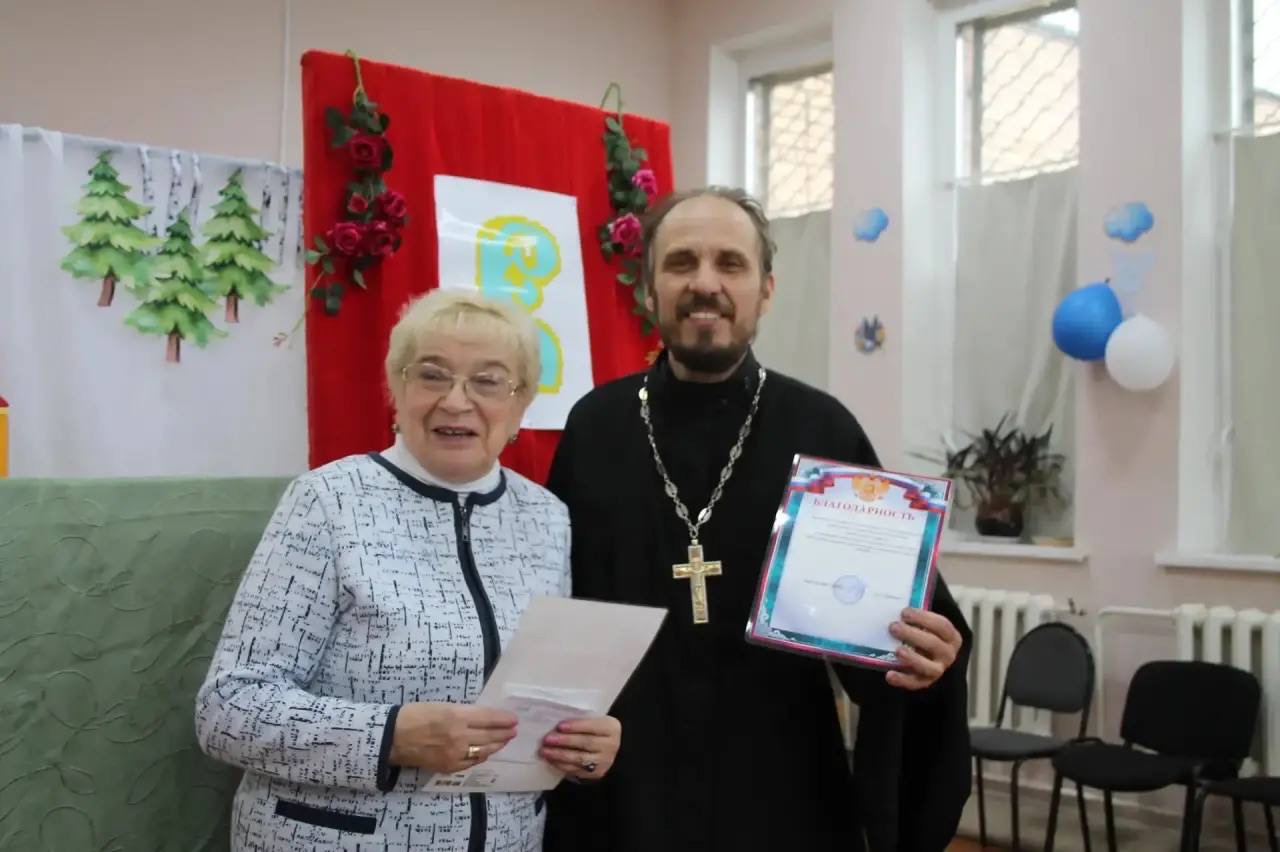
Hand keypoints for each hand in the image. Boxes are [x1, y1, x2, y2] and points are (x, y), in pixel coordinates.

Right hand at [389, 702, 517, 773]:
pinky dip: (482, 756)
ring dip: (497, 745)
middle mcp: (459, 736)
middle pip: (490, 735)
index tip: (513, 719)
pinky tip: (487, 752)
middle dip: (504, 733)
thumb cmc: (414, 715)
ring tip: (504, 740)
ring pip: (484, 750)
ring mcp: (455, 753)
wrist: (393, 737)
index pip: (488, 718)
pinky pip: (471, 762)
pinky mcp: (449, 766)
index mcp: (456, 716)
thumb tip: (482, 717)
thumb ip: (462, 712)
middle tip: (513, 730)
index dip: (503, 719)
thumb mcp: (441, 705)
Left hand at [540, 715, 620, 780]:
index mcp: (611, 728)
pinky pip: (576, 770)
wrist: (607, 748)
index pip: (593, 726)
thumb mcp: (595, 721)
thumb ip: (581, 720)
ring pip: (580, 758)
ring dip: (560, 755)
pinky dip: (562, 765)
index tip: (560, 726)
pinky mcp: (596, 773)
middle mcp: (611, 745)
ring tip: (545, 751)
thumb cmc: (595, 730)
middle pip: (586, 743)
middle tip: (548, 739)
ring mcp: (604, 761)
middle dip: (565, 741)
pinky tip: (551, 760)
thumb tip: (556, 722)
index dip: (576, 726)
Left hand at [885, 608, 961, 690]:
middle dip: (913, 635)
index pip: (942, 626)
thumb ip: (915, 616)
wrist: (926, 655)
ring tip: (898, 650)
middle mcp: (948, 654)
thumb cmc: (923, 633)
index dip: (924, 618)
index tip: (905, 612)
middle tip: (894, 627)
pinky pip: (915, 683)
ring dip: (913, 658)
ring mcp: (937, 670)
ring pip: (928, 667)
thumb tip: (893, 602)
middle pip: (933, 644)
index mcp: (951, 637)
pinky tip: (890, 675)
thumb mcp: (924, 624)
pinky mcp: (924, 682)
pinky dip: (902, 680)